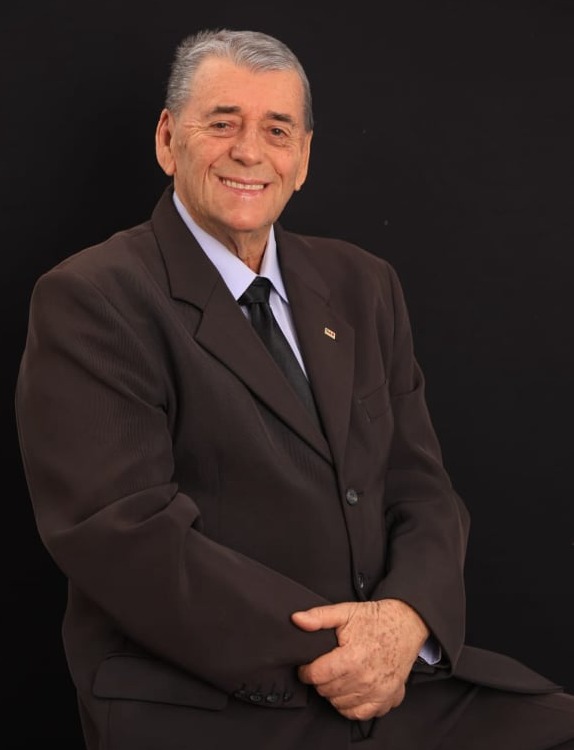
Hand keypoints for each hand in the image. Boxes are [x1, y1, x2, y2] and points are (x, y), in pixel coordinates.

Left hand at [291, 599, 428, 720]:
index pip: (316, 675)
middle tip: (324, 667)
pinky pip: (359, 714)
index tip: (306, 665)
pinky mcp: (387, 699)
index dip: (306, 670)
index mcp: (352, 658)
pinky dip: (350, 706)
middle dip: (320, 680)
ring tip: (337, 676)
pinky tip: (350, 690)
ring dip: (333, 693)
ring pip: (339, 703)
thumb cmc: (375, 619)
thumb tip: (297, 619)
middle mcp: (365, 679)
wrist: (406, 625)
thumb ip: (319, 617)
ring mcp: (378, 692)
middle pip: (326, 690)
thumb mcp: (345, 611)